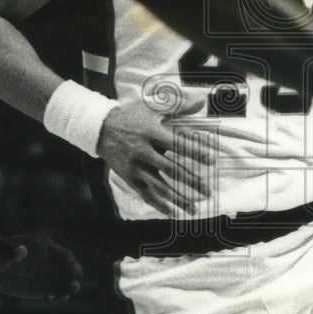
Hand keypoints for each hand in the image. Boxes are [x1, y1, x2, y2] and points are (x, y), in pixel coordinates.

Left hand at [0, 236, 82, 299]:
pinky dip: (56, 294)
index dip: (71, 262)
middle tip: (76, 284)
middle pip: (66, 269)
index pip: (63, 255)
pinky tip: (57, 296)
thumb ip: (13, 251)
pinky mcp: (35, 289)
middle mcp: (46, 262)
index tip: (75, 270)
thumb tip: (22, 251)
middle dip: (73, 276)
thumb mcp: (2, 249)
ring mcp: (42, 276)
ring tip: (70, 292)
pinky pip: (50, 292)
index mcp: (43, 248)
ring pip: (60, 282)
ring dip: (67, 287)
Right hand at [96, 102, 214, 215]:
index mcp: (151, 133)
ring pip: (159, 187)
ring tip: (194, 208)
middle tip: (207, 190)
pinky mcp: (130, 178)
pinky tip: (173, 213)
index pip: (177, 144)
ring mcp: (136, 167)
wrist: (101, 129)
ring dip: (177, 198)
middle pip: (171, 169)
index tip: (211, 160)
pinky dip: (160, 205)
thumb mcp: (153, 107)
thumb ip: (179, 105)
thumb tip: (201, 100)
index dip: (195, 152)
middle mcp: (143, 152)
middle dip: (191, 181)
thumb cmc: (132, 116)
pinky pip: (146, 194)